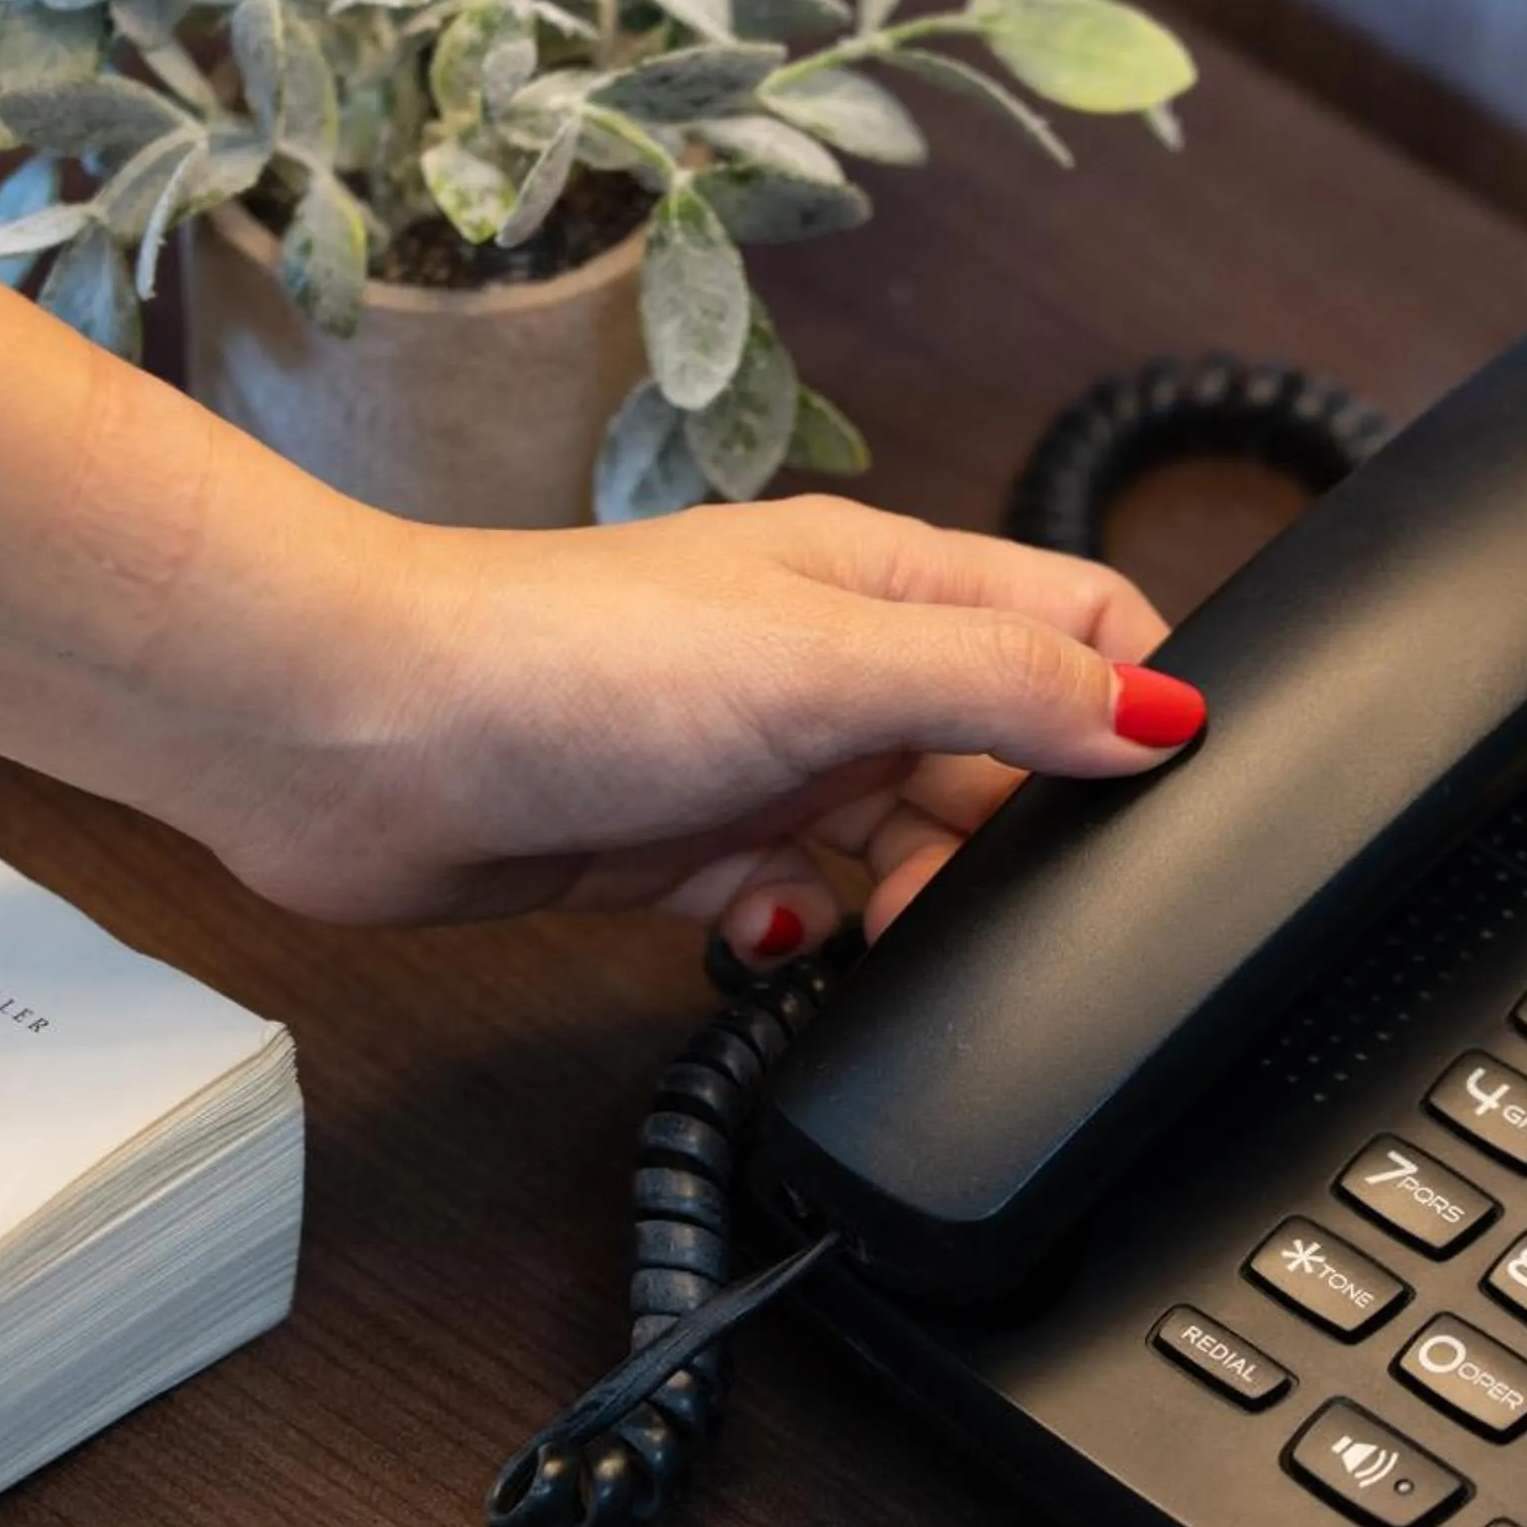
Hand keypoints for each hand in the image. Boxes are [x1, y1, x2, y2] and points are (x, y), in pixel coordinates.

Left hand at [173, 494, 1203, 959]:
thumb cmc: (564, 662)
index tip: (1173, 783)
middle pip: (996, 748)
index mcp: (880, 584)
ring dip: (915, 900)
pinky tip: (774, 942)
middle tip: (1006, 898)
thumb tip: (1161, 712)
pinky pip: (787, 906)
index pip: (1069, 612)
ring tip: (893, 931)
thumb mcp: (827, 665)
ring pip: (897, 839)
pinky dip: (798, 938)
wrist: (352, 737)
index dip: (1138, 688)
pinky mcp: (678, 845)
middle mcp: (827, 663)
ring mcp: (753, 756)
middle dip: (1021, 830)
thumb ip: (1001, 686)